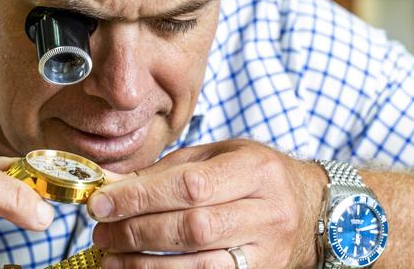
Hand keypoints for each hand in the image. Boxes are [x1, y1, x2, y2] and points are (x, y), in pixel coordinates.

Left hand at [87, 139, 326, 268]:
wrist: (311, 208)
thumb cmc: (258, 175)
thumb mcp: (220, 155)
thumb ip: (167, 170)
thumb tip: (113, 185)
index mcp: (255, 169)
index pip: (190, 185)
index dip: (140, 197)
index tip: (102, 203)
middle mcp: (267, 211)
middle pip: (193, 227)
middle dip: (137, 230)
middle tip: (102, 230)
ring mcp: (267, 250)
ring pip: (199, 265)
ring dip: (145, 264)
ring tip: (111, 256)